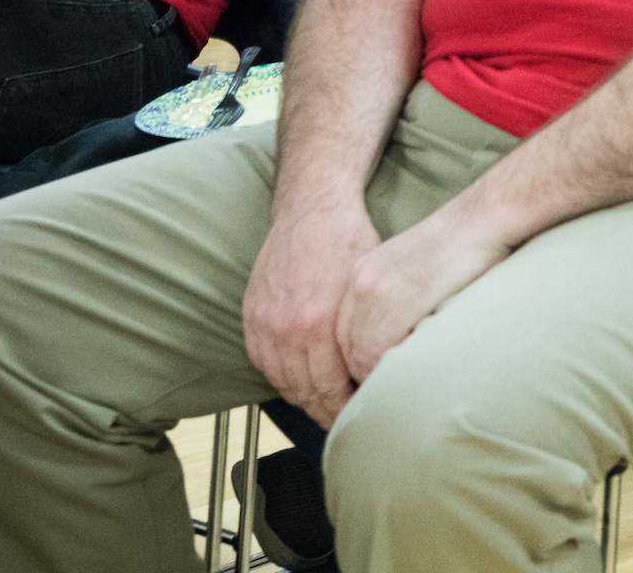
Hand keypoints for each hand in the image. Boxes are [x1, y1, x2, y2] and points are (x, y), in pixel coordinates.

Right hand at [243, 203, 380, 427]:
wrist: (313, 209)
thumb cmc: (351, 243)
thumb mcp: (371, 291)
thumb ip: (368, 336)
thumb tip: (380, 376)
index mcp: (318, 326)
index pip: (332, 391)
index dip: (348, 410)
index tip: (363, 417)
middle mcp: (286, 331)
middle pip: (306, 393)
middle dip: (328, 412)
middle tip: (348, 423)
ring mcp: (264, 324)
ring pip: (283, 383)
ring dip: (305, 399)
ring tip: (328, 407)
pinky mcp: (251, 316)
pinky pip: (264, 364)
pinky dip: (282, 378)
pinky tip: (302, 383)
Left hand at [335, 205, 510, 382]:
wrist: (485, 218)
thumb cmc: (465, 246)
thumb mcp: (417, 272)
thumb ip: (400, 304)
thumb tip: (402, 342)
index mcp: (362, 275)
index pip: (344, 336)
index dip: (358, 365)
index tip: (373, 386)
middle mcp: (360, 282)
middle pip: (347, 348)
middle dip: (361, 378)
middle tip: (384, 402)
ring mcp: (376, 289)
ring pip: (361, 354)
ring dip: (377, 380)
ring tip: (399, 398)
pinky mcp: (399, 297)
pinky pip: (381, 350)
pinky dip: (392, 370)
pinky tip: (413, 377)